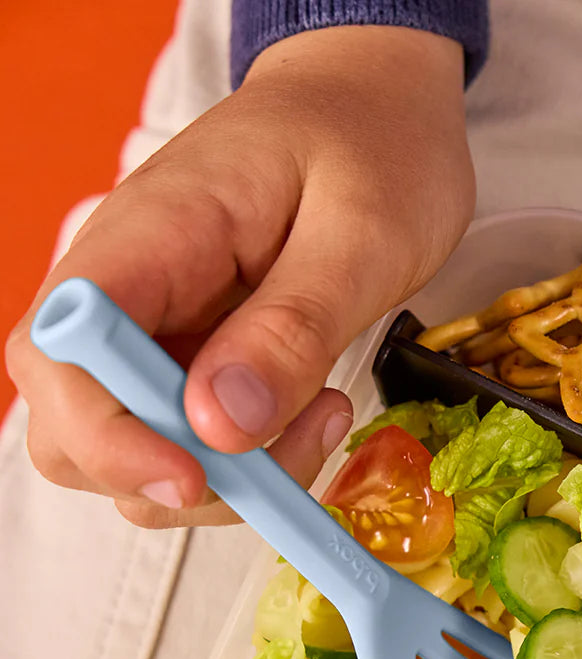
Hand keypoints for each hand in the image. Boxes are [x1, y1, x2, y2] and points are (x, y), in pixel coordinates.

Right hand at [5, 24, 473, 526]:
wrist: (373, 111)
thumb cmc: (371, 150)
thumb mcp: (361, 235)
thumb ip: (291, 328)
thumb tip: (219, 423)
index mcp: (149, 237)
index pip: (62, 354)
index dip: (108, 438)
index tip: (195, 474)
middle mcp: (129, 292)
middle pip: (76, 428)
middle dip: (177, 477)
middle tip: (289, 452)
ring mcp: (156, 332)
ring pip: (135, 453)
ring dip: (228, 477)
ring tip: (323, 415)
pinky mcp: (192, 359)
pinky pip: (190, 441)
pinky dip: (250, 459)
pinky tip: (313, 413)